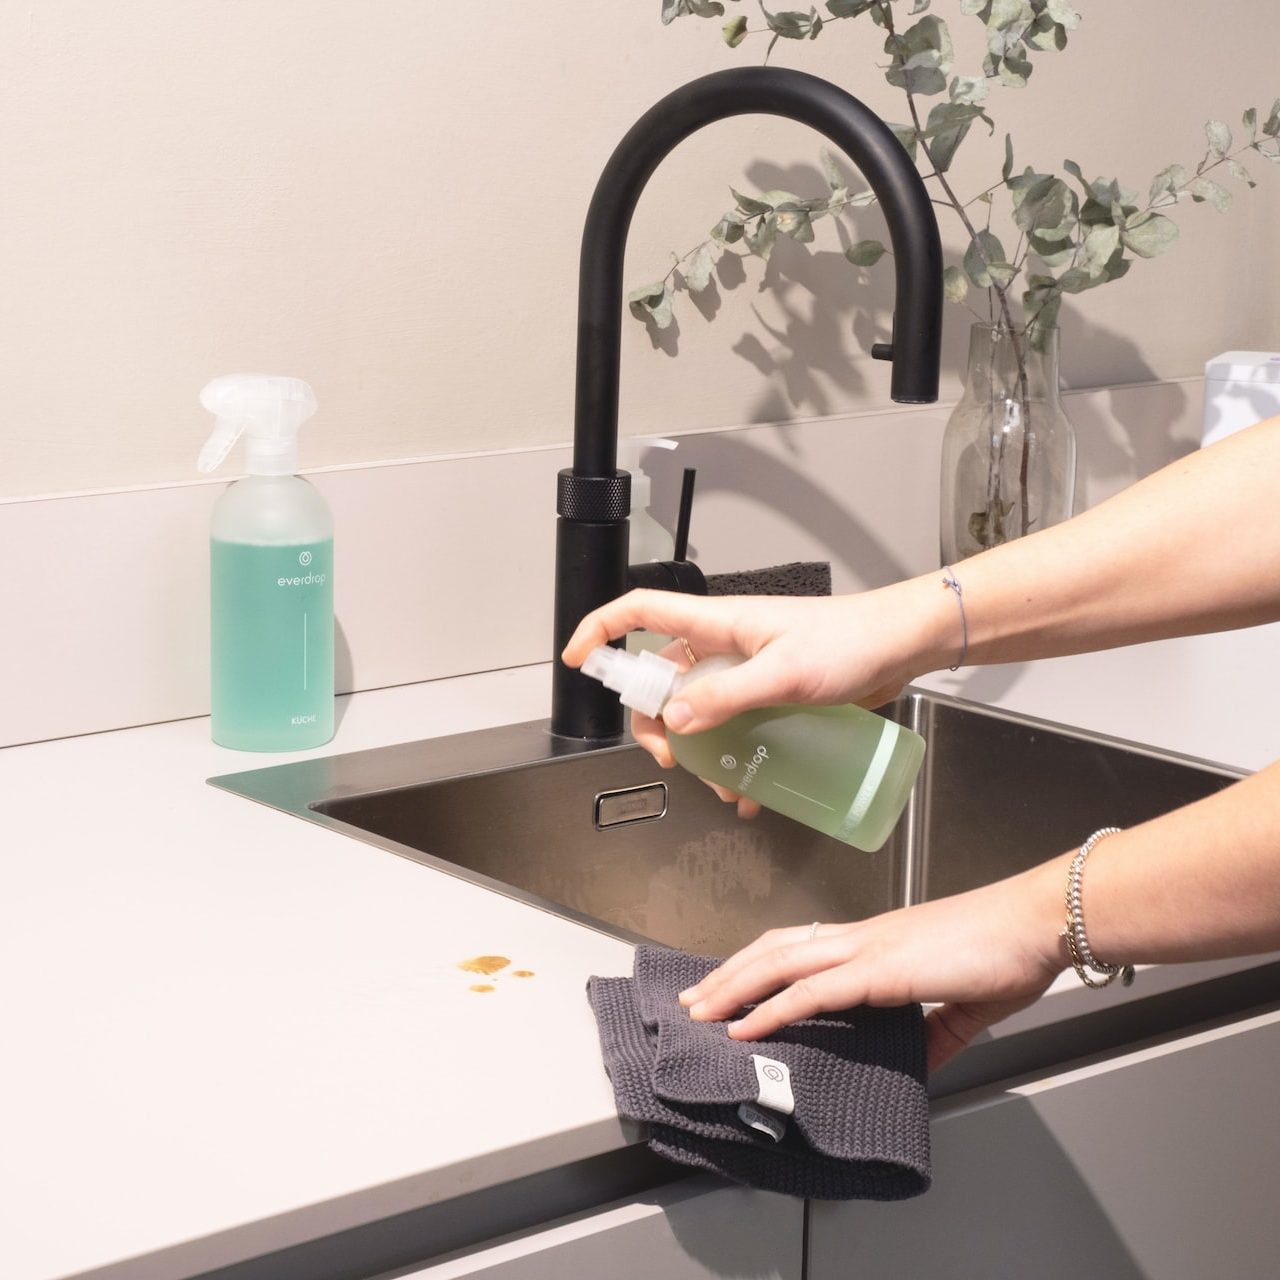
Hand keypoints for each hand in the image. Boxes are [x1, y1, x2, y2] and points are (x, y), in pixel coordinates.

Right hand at [562, 580, 945, 768]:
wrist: (901, 647)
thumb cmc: (851, 641)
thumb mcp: (785, 672)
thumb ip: (728, 696)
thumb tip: (677, 720)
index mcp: (718, 623)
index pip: (640, 613)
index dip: (602, 632)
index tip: (579, 661)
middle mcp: (725, 645)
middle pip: (662, 678)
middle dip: (656, 721)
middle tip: (671, 755)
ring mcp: (747, 671)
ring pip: (699, 711)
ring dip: (700, 751)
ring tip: (722, 782)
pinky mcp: (771, 695)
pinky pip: (735, 727)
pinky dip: (734, 758)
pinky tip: (751, 787)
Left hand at [676, 863, 1067, 1073]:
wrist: (1037, 923)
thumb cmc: (1008, 951)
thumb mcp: (964, 1004)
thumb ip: (936, 1033)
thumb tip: (919, 1062)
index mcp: (877, 942)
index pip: (800, 946)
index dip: (758, 964)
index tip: (730, 986)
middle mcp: (861, 938)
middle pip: (774, 949)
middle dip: (728, 975)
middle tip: (693, 1000)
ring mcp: (867, 949)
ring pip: (779, 963)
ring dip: (734, 988)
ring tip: (701, 1012)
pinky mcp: (881, 969)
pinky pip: (812, 991)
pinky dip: (772, 1008)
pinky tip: (746, 1027)